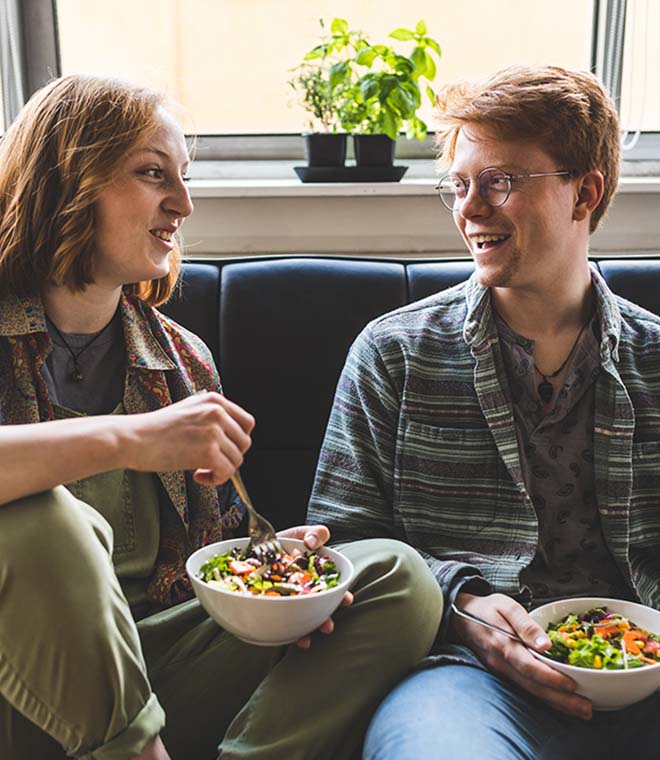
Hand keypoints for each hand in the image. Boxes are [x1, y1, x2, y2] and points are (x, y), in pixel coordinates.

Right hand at [122, 392, 253, 483]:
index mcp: (214, 400)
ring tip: (201, 470)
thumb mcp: (188, 409)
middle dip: (230, 457)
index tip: (225, 449)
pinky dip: (216, 479)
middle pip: (244, 443)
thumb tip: (229, 434)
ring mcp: (214, 431)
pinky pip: (227, 472)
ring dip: (221, 470)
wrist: (132, 438)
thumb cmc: (154, 429)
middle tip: (210, 463)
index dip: (238, 441)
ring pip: (237, 460)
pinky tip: (198, 476)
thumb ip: (210, 416)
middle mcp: (217, 412)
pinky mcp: (208, 451)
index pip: (247, 423)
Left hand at [277, 524, 353, 648]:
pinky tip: (288, 638)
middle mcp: (304, 592)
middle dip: (325, 619)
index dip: (341, 596)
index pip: (331, 589)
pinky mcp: (271, 608)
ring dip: (306, 631)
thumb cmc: (283, 542)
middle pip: (318, 608)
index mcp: (315, 578)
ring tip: (307, 639)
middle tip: (328, 626)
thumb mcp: (301, 534)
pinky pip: (279, 623)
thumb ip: (315, 533)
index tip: (346, 600)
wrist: (255, 546)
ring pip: (301, 619)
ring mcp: (288, 602)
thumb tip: (312, 543)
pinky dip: (285, 632)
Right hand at [450, 592, 592, 719]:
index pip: (529, 667)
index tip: (572, 685)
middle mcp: (501, 663)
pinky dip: (544, 698)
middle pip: (533, 686)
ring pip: (530, 692)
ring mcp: (501, 672)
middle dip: (560, 700)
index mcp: (503, 644)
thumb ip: (526, 624)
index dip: (550, 677)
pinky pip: (525, 689)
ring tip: (580, 710)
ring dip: (556, 704)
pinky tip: (560, 703)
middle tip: (586, 709)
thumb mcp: (507, 606)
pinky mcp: (502, 675)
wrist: (461, 616)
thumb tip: (546, 644)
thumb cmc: (486, 609)